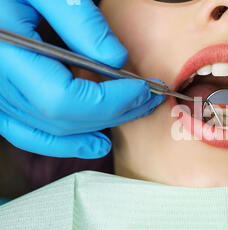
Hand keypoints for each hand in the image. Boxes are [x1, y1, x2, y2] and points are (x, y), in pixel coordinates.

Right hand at [0, 0, 164, 158]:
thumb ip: (81, 22)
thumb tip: (117, 60)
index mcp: (5, 53)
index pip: (62, 98)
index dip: (108, 100)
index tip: (141, 88)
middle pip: (60, 118)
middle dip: (112, 113)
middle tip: (147, 99)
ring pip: (50, 130)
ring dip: (96, 127)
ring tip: (131, 115)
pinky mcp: (3, 101)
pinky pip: (29, 134)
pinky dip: (64, 142)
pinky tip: (96, 143)